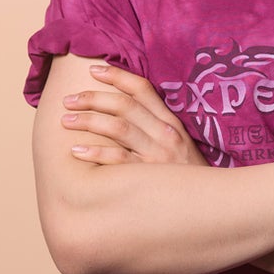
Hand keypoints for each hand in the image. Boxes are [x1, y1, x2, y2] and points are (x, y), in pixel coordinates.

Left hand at [61, 64, 206, 166]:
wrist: (208, 203)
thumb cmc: (187, 173)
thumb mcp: (180, 143)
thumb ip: (156, 125)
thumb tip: (123, 108)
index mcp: (171, 121)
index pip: (143, 89)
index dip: (117, 75)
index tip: (93, 70)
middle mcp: (165, 134)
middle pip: (125, 106)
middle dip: (93, 98)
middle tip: (68, 100)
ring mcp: (157, 155)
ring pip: (118, 128)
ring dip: (88, 121)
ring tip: (66, 120)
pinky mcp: (148, 178)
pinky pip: (117, 161)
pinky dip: (95, 153)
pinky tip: (76, 151)